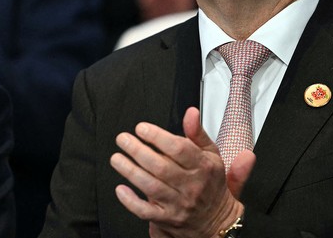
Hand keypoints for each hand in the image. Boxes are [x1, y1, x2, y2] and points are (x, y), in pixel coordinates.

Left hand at [110, 107, 253, 237]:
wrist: (216, 219)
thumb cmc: (211, 183)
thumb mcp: (211, 155)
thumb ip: (198, 133)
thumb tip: (191, 113)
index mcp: (202, 167)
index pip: (179, 149)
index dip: (158, 137)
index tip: (142, 128)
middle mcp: (191, 185)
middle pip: (161, 166)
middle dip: (138, 151)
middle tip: (123, 139)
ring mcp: (178, 204)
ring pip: (151, 187)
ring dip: (130, 171)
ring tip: (117, 158)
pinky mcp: (167, 219)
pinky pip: (146, 212)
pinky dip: (131, 201)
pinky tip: (120, 189)